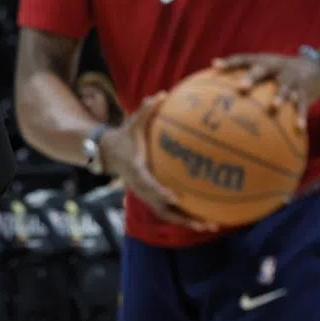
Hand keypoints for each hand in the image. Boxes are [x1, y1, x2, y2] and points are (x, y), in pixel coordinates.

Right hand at [99, 94, 215, 231]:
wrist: (108, 153)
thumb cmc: (124, 136)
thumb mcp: (132, 122)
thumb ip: (146, 109)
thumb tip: (163, 94)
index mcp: (136, 171)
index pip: (148, 184)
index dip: (160, 192)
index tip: (175, 197)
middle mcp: (141, 188)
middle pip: (162, 209)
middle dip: (183, 219)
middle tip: (205, 223)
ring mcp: (146, 195)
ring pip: (167, 215)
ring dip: (188, 222)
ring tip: (211, 226)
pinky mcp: (151, 198)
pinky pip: (170, 210)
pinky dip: (185, 216)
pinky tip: (205, 215)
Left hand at [212, 53, 319, 127]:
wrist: (314, 67)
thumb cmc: (276, 74)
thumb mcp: (263, 70)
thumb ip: (243, 79)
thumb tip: (211, 95)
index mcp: (261, 61)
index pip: (243, 59)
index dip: (229, 62)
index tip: (215, 66)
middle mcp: (275, 66)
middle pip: (262, 69)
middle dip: (252, 77)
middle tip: (241, 87)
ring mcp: (291, 77)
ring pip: (285, 85)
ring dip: (280, 96)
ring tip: (274, 107)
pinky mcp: (304, 90)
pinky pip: (302, 104)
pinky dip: (300, 115)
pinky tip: (298, 128)